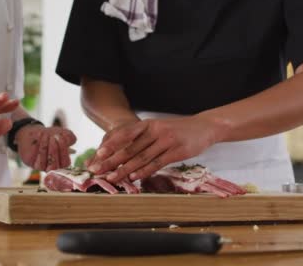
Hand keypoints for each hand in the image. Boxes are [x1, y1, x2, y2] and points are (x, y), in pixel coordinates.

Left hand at [16, 125, 76, 170]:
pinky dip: (37, 145)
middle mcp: (53, 168)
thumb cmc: (54, 135)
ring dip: (45, 147)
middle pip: (54, 165)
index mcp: (63, 163)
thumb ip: (69, 137)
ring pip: (43, 162)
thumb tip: (67, 140)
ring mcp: (41, 167)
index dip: (63, 150)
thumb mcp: (64, 134)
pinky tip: (39, 134)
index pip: (65, 162)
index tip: (62, 137)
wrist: (38, 134)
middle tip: (53, 137)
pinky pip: (34, 157)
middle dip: (54, 150)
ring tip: (46, 134)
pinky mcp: (31, 162)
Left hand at [88, 115, 216, 182]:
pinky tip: (134, 177)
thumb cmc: (177, 130)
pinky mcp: (177, 151)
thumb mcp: (158, 128)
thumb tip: (121, 154)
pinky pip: (157, 163)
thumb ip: (141, 138)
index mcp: (148, 124)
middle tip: (98, 170)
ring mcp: (167, 141)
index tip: (98, 154)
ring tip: (112, 178)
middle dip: (112, 160)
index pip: (125, 134)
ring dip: (125, 169)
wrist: (204, 127)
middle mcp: (155, 130)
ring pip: (141, 157)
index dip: (111, 144)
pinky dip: (144, 171)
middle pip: (130, 148)